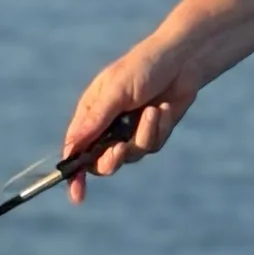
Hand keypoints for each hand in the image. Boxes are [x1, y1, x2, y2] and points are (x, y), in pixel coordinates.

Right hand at [62, 41, 201, 200]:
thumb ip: (96, 120)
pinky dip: (159, 128)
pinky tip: (165, 107)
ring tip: (153, 110)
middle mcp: (108, 126)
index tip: (77, 194)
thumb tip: (71, 146)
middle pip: (101, 162)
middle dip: (111, 160)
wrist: (182, 60)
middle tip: (121, 148)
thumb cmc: (144, 67)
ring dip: (143, 135)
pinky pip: (152, 145)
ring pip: (131, 156)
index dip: (74, 174)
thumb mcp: (116, 91)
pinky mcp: (153, 132)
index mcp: (91, 113)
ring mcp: (130, 131)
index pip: (76, 149)